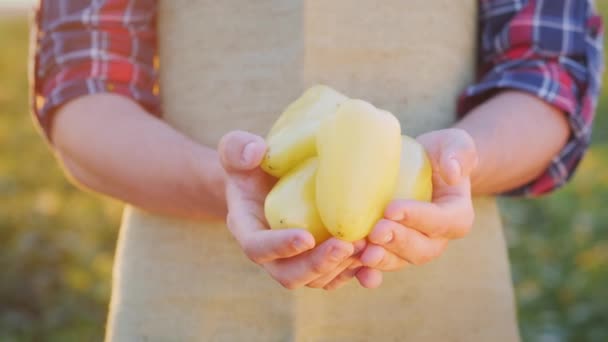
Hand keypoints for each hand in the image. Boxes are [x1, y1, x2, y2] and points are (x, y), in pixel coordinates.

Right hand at [218, 130, 363, 289]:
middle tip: (347, 246)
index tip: (306, 237)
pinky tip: (375, 261)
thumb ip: (238, 149)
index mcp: (247, 230)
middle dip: (319, 265)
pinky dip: (356, 272)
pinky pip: (336, 275)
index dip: (281, 247)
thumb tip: (255, 152)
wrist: (264, 183)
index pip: (258, 248)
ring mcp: (295, 260)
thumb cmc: (249, 166)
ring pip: (317, 279)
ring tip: (367, 247)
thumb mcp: (235, 151)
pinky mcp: (318, 258)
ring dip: (342, 269)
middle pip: (290, 274)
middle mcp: (271, 254)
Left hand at [356, 128, 478, 286]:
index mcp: (456, 216)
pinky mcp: (390, 251)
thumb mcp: (454, 143)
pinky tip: (358, 273)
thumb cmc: (438, 153)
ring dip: (382, 260)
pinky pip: (382, 266)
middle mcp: (437, 239)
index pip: (441, 221)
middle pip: (421, 249)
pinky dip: (370, 273)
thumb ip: (459, 153)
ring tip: (362, 252)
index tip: (392, 208)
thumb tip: (454, 173)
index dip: (417, 218)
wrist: (417, 168)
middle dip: (397, 242)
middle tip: (375, 231)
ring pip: (400, 261)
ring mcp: (412, 248)